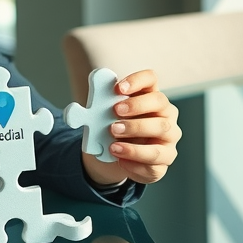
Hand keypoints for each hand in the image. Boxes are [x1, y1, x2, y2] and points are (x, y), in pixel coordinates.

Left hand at [82, 69, 180, 185]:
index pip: (150, 79)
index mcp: (148, 97)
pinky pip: (154, 162)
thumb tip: (73, 112)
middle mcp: (165, 114)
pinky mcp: (164, 160)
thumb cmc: (114, 128)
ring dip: (136, 138)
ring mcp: (168, 138)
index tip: (118, 88)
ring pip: (161, 132)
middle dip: (136, 108)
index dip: (136, 80)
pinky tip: (120, 161)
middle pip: (159, 102)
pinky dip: (135, 162)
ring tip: (113, 146)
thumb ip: (92, 111)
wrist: (114, 155)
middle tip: (114, 115)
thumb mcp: (102, 118)